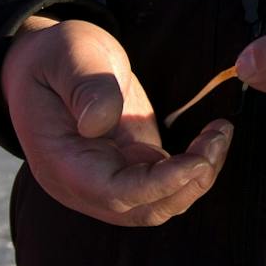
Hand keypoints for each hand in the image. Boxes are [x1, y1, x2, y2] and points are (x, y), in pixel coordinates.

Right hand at [2, 15, 232, 225]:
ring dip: (197, 177)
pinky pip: (167, 185)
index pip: (114, 194)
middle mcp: (84, 184)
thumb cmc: (55, 56)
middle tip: (218, 137)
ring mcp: (109, 179)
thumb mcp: (68, 55)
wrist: (46, 63)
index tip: (198, 160)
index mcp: (62, 163)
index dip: (160, 186)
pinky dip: (194, 168)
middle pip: (143, 209)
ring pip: (160, 203)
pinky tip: (211, 137)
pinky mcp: (131, 167)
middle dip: (188, 183)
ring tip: (219, 133)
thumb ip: (86, 86)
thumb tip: (99, 122)